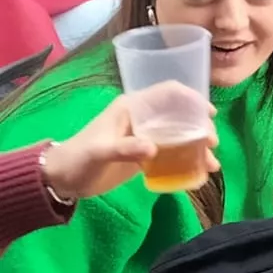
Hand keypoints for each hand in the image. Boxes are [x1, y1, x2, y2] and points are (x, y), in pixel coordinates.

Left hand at [40, 87, 218, 200]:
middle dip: (201, 128)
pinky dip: (188, 162)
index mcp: (133, 108)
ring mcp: (145, 137)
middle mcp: (143, 119)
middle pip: (181, 116)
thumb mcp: (99, 152)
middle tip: (211, 144)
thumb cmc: (78, 159)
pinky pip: (173, 154)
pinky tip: (198, 174)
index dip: (191, 98)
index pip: (168, 93)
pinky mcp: (145, 156)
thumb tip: (153, 149)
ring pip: (181, 136)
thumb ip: (124, 149)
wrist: (61, 180)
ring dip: (198, 148)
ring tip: (211, 165)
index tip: (209, 114)